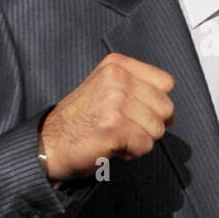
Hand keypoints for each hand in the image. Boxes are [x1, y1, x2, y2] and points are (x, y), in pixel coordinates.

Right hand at [39, 53, 174, 181]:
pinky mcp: (114, 128)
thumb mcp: (106, 87)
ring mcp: (115, 102)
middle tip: (125, 128)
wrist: (49, 144)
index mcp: (117, 65)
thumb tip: (170, 112)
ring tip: (116, 136)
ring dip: (140, 139)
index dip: (157, 103)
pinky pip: (144, 145)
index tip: (140, 112)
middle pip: (165, 107)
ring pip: (157, 129)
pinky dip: (132, 152)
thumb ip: (136, 88)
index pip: (166, 83)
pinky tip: (113, 147)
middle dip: (150, 124)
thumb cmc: (81, 120)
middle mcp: (116, 78)